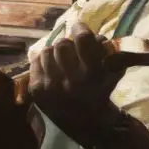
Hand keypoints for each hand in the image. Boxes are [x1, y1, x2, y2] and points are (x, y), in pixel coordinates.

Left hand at [29, 25, 124, 140]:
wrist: (85, 121)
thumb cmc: (100, 91)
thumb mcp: (112, 71)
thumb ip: (107, 50)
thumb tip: (94, 34)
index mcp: (91, 73)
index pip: (82, 39)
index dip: (80, 28)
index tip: (79, 28)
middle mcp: (70, 79)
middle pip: (62, 44)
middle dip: (67, 45)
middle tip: (71, 52)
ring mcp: (51, 85)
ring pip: (47, 51)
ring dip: (55, 54)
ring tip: (61, 62)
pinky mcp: (37, 89)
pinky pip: (35, 61)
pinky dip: (43, 62)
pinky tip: (51, 70)